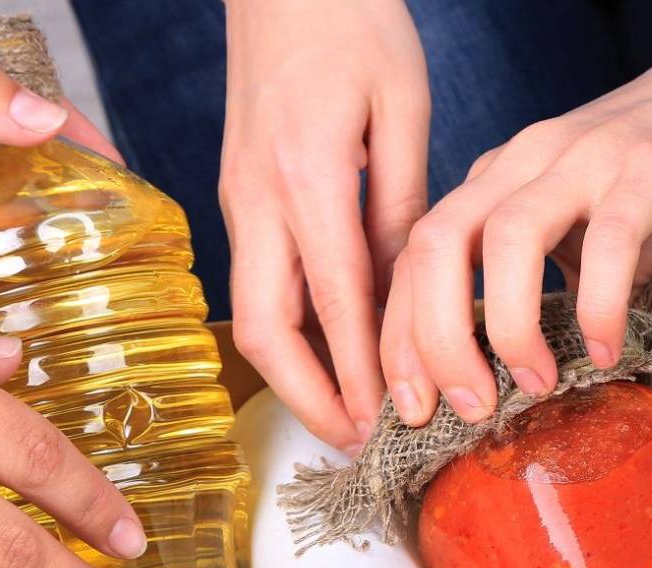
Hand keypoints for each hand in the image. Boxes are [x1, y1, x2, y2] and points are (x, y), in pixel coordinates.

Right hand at [220, 0, 428, 449]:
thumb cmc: (350, 19)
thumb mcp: (401, 106)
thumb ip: (403, 202)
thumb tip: (412, 289)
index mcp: (307, 176)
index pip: (336, 302)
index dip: (360, 374)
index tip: (386, 423)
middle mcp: (258, 198)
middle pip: (268, 330)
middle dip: (311, 398)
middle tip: (360, 442)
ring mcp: (239, 198)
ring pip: (253, 313)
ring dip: (297, 374)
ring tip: (349, 415)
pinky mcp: (239, 194)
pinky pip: (259, 281)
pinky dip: (293, 331)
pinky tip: (333, 354)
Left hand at [380, 18, 651, 426]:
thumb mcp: (585, 229)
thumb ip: (549, 284)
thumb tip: (519, 376)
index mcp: (498, 179)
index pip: (416, 256)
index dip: (400, 337)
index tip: (409, 406)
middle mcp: (526, 161)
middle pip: (437, 244)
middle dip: (435, 340)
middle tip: (464, 407)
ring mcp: (585, 160)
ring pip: (508, 238)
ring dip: (509, 326)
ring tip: (537, 383)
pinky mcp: (650, 168)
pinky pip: (609, 239)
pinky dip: (598, 304)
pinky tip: (606, 348)